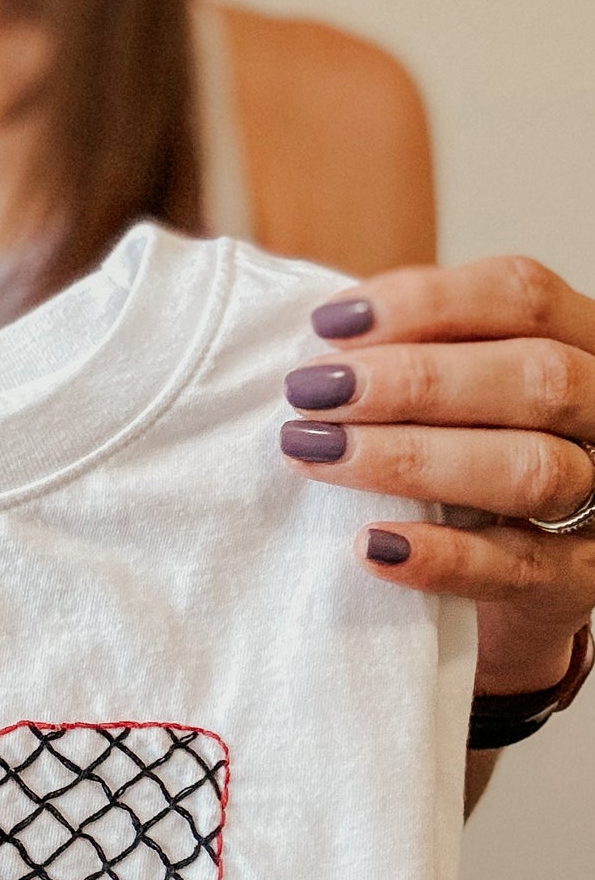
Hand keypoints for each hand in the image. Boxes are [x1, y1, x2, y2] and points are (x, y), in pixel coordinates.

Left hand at [280, 255, 594, 697]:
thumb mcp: (460, 399)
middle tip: (311, 392)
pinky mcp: (575, 583)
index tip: (329, 324)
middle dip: (413, 380)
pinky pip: (517, 567)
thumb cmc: (472, 465)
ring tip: (317, 455)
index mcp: (579, 344)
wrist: (517, 583)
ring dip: (412, 459)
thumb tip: (318, 346)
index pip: (524, 297)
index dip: (428, 301)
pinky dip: (443, 556)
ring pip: (530, 468)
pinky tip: (371, 544)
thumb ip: (416, 360)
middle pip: (535, 377)